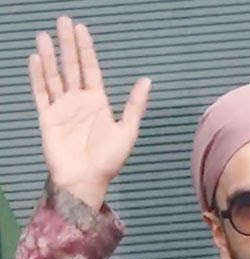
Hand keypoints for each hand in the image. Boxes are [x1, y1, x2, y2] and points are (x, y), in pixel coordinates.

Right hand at [28, 16, 149, 209]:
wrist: (86, 180)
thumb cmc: (109, 160)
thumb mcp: (127, 130)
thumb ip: (134, 105)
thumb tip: (146, 80)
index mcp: (98, 102)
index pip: (91, 69)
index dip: (86, 49)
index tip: (81, 29)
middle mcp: (78, 101)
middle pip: (71, 66)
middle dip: (67, 44)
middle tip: (62, 21)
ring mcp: (61, 108)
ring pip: (54, 76)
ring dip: (50, 56)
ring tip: (44, 35)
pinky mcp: (47, 117)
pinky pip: (41, 92)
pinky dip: (38, 76)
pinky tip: (36, 59)